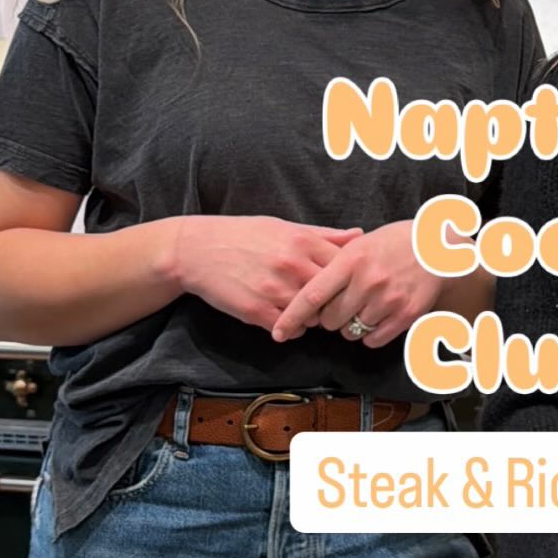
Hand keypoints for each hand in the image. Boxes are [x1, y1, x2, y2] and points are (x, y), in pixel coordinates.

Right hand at [172, 216, 361, 331]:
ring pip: (314, 317)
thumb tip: (360, 236)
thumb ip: (325, 235)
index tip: (344, 284)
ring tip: (302, 308)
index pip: (345, 268)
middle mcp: (292, 265)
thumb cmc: (244, 235)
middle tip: (327, 302)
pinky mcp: (257, 311)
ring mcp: (274, 290)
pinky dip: (293, 327)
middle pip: (334, 296)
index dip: (348, 280)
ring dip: (313, 317)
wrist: (198, 250)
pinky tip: (284, 315)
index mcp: (302, 242)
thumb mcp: (285, 227)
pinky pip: (291, 330)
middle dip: (334, 302)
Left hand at [270, 218, 440, 347]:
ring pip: (351, 332)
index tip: (278, 332)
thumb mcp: (361, 243)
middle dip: (328, 319)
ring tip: (362, 307)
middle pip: (330, 319)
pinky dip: (369, 335)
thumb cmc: (394, 243)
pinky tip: (375, 317)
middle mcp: (368, 281)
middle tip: (338, 307)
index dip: (292, 317)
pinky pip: (373, 339)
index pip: (312, 295)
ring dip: (350, 326)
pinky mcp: (406, 314)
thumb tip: (308, 294)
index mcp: (351, 260)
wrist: (438, 247)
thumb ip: (334, 265)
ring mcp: (388, 300)